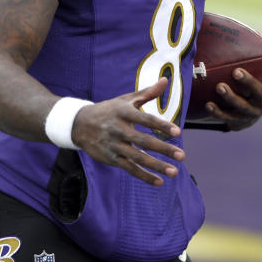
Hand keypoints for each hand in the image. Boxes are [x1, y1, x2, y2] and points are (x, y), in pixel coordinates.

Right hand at [71, 78, 185, 186]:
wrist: (79, 124)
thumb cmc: (109, 110)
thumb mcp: (126, 100)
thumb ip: (147, 93)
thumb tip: (165, 80)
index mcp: (124, 113)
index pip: (146, 120)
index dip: (161, 125)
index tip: (178, 132)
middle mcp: (118, 130)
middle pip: (143, 141)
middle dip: (163, 149)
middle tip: (182, 156)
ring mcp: (114, 145)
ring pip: (137, 158)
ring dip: (156, 166)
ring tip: (174, 172)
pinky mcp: (111, 158)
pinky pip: (129, 169)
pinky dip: (143, 176)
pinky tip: (159, 181)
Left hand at [205, 46, 261, 130]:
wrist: (246, 117)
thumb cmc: (249, 86)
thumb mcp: (255, 72)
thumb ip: (253, 55)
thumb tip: (252, 31)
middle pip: (260, 92)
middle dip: (249, 82)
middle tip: (236, 71)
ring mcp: (254, 113)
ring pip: (243, 106)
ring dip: (231, 97)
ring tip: (219, 86)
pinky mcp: (240, 123)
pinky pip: (228, 117)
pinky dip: (218, 111)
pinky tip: (208, 104)